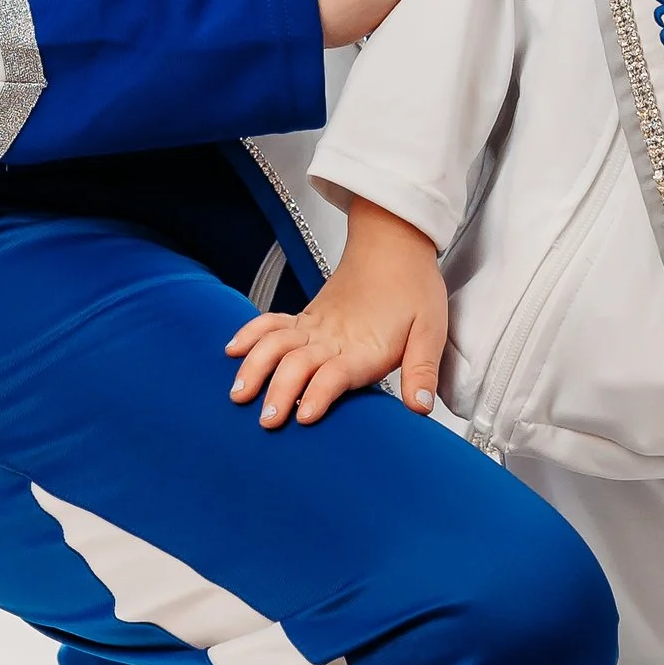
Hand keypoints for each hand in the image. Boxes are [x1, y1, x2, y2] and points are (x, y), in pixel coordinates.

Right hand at [225, 201, 450, 426]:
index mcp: (365, 347)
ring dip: (255, 366)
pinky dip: (250, 333)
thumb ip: (422, 371)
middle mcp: (334, 337)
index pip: (336, 374)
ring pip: (276, 343)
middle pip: (298, 364)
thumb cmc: (413, 286)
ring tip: (239, 393)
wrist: (395, 243)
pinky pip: (272, 322)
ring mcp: (315, 325)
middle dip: (278, 392)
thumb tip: (420, 408)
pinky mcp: (306, 315)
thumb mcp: (431, 331)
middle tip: (266, 421)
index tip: (304, 416)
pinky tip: (232, 351)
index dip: (318, 394)